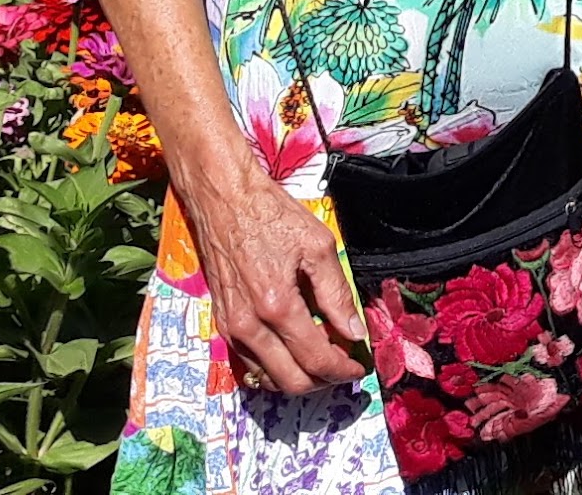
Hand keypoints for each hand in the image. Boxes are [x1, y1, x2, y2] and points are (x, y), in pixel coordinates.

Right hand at [188, 168, 368, 395]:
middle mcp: (250, 325)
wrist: (223, 200)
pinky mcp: (222, 322)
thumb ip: (337, 293)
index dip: (343, 369)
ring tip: (321, 360)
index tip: (359, 365)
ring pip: (268, 379)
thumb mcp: (317, 246)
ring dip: (298, 378)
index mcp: (278, 306)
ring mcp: (232, 327)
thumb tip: (354, 330)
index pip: (316, 359)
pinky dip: (274, 367)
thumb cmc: (270, 215)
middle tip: (344, 366)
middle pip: (292, 381)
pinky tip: (292, 350)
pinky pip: (249, 363)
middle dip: (324, 381)